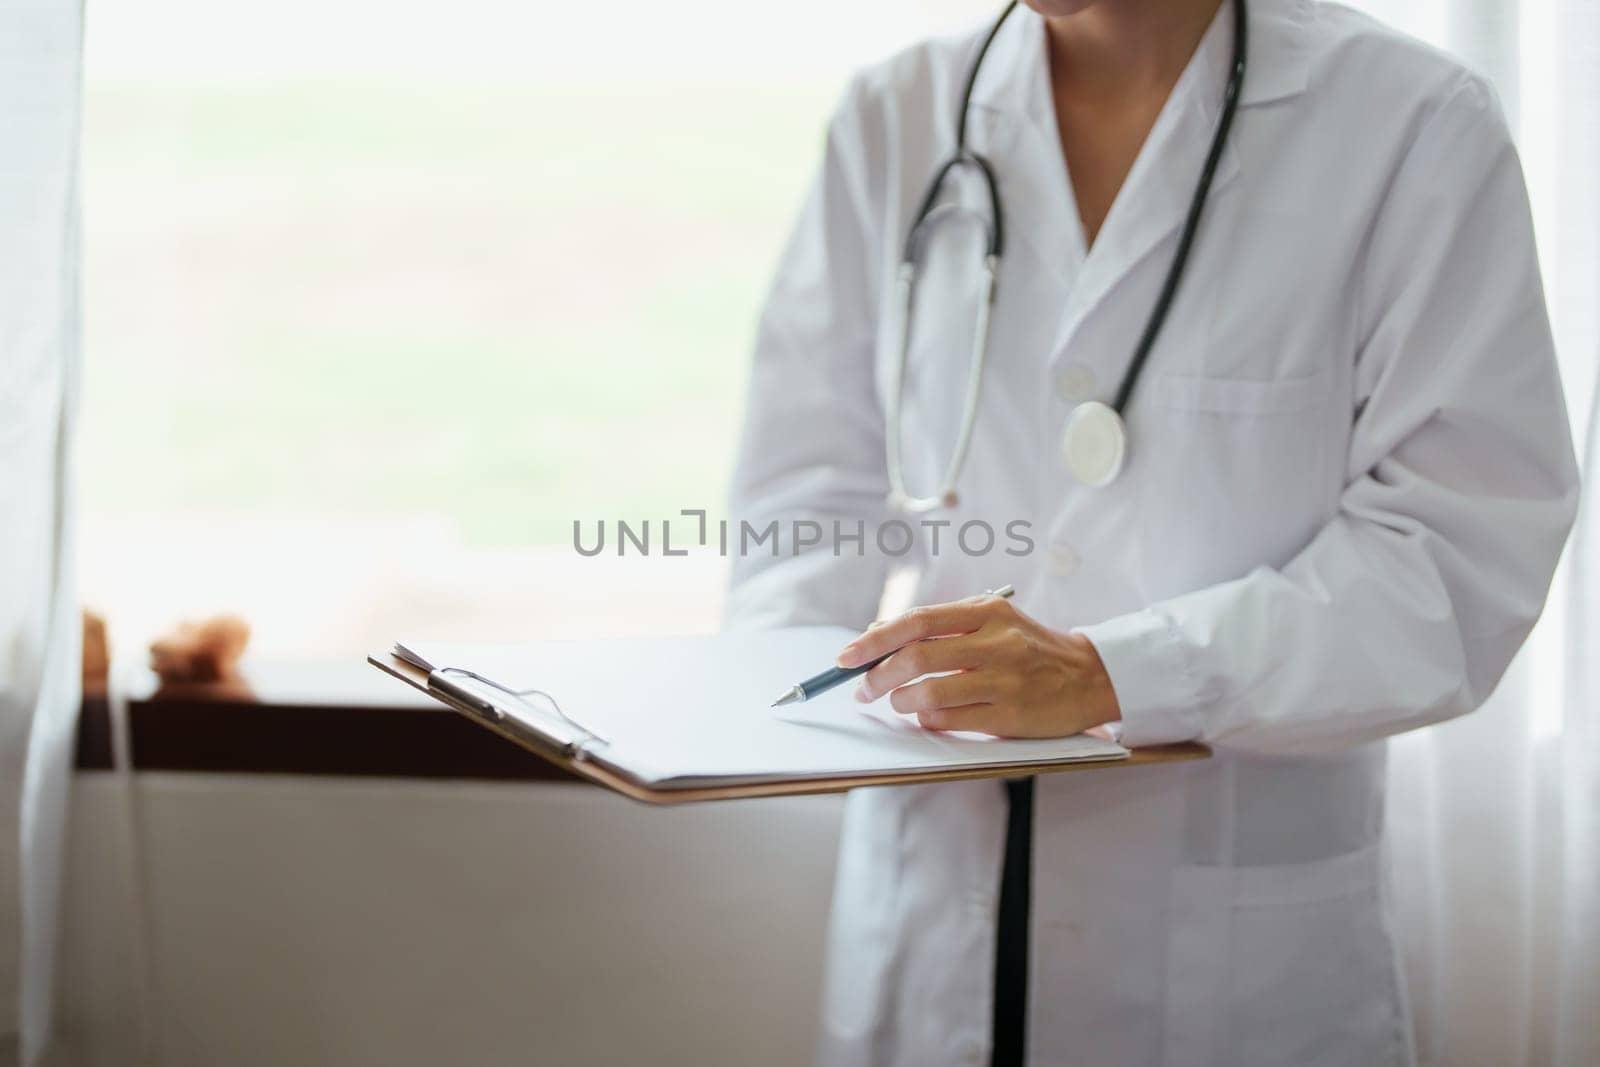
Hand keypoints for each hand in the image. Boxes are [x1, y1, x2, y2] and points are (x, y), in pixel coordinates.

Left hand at [837, 594, 1121, 737]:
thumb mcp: (992, 621)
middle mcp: (997, 642)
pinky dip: (928, 720)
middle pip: (917, 658)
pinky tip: (927, 716)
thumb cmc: (1029, 647)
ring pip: (930, 693)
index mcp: (987, 611)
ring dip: (902, 701)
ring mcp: (1006, 681)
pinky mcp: (1011, 716)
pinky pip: (951, 720)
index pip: (918, 621)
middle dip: (878, 677)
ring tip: (899, 702)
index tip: (846, 657)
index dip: (875, 640)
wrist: (1090, 676)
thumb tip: (878, 634)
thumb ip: (941, 626)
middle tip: (863, 689)